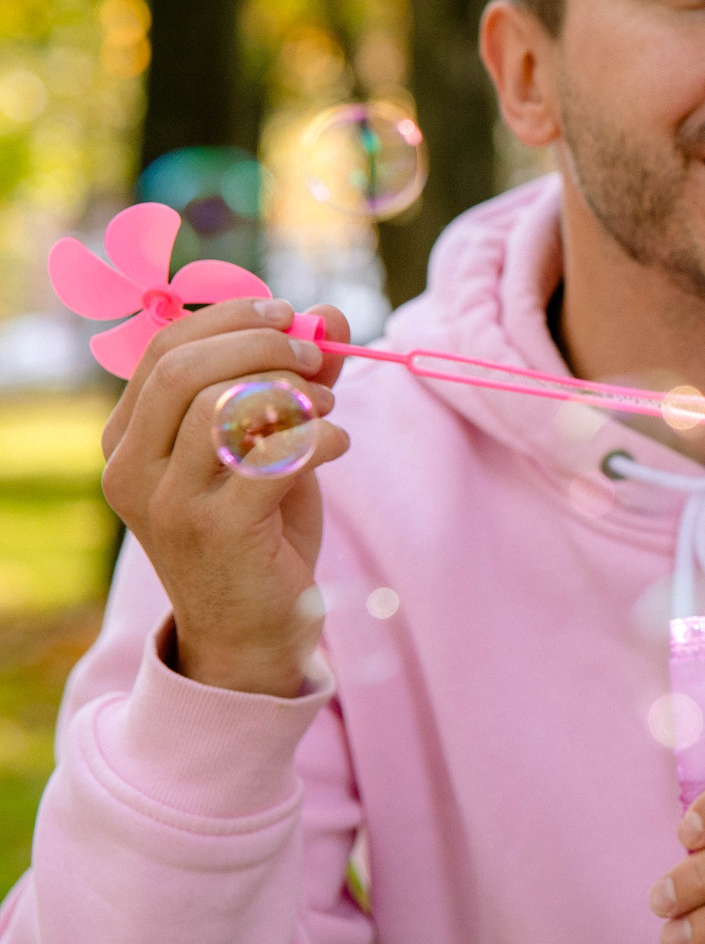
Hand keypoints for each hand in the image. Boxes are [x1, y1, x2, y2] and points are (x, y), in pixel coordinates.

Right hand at [98, 298, 351, 697]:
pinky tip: (338, 443)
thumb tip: (329, 317)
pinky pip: (271, 456)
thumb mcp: (267, 444)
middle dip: (264, 347)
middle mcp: (132, 469)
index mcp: (128, 439)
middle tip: (318, 359)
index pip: (163, 349)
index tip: (290, 315)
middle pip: (187, 370)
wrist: (251, 628)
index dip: (230, 319)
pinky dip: (319, 435)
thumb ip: (291, 380)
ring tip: (329, 408)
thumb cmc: (259, 527)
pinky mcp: (217, 531)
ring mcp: (168, 502)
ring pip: (223, 408)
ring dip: (294, 393)